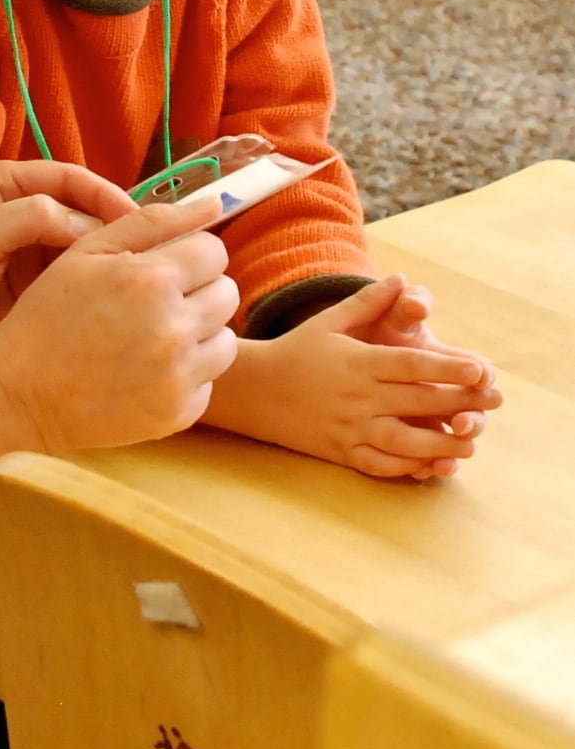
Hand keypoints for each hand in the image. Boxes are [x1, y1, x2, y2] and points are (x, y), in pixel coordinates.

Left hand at [0, 160, 140, 363]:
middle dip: (118, 232)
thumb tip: (87, 221)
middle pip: (87, 211)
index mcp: (4, 183)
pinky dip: (101, 288)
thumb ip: (28, 218)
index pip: (72, 179)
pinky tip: (123, 306)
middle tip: (155, 260)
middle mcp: (22, 210)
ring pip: (89, 248)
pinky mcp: (37, 287)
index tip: (139, 226)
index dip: (108, 198)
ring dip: (115, 263)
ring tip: (148, 284)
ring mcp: (31, 250)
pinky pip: (79, 279)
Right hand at [0, 194, 240, 453]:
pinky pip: (209, 381)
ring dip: (198, 333)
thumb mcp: (85, 253)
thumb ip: (151, 221)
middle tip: (152, 303)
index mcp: (151, 280)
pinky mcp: (179, 412)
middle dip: (196, 291)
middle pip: (226, 293)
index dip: (187, 255)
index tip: (161, 268)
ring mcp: (179, 375)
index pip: (214, 252)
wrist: (18, 393)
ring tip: (151, 337)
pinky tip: (145, 371)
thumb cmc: (47, 315)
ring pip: (226, 339)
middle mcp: (174, 328)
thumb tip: (215, 203)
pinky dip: (185, 374)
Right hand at [238, 277, 503, 479]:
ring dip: (442, 444)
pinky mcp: (341, 451)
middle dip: (461, 402)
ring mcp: (349, 427)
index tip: (480, 369)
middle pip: (418, 402)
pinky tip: (432, 465)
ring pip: (405, 441)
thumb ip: (366, 303)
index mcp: (357, 363)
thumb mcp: (328, 323)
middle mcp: (357, 397)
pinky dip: (408, 468)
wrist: (253, 390)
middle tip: (495, 402)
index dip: (448, 367)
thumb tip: (401, 280)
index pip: (411, 365)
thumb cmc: (294, 351)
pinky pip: (381, 464)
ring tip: (471, 442)